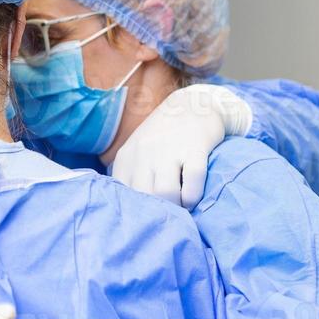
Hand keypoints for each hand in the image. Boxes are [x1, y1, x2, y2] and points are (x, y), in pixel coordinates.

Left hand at [111, 83, 251, 208]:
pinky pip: (192, 178)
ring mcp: (170, 149)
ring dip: (176, 206)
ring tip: (181, 206)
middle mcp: (145, 152)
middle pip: (144, 197)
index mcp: (126, 157)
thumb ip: (130, 177)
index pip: (122, 194)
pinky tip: (193, 197)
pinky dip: (193, 195)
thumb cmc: (164, 137)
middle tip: (168, 214)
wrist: (193, 104)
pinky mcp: (195, 147)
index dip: (137, 211)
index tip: (149, 215)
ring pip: (165, 191)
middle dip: (158, 212)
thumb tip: (129, 213)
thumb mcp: (138, 153)